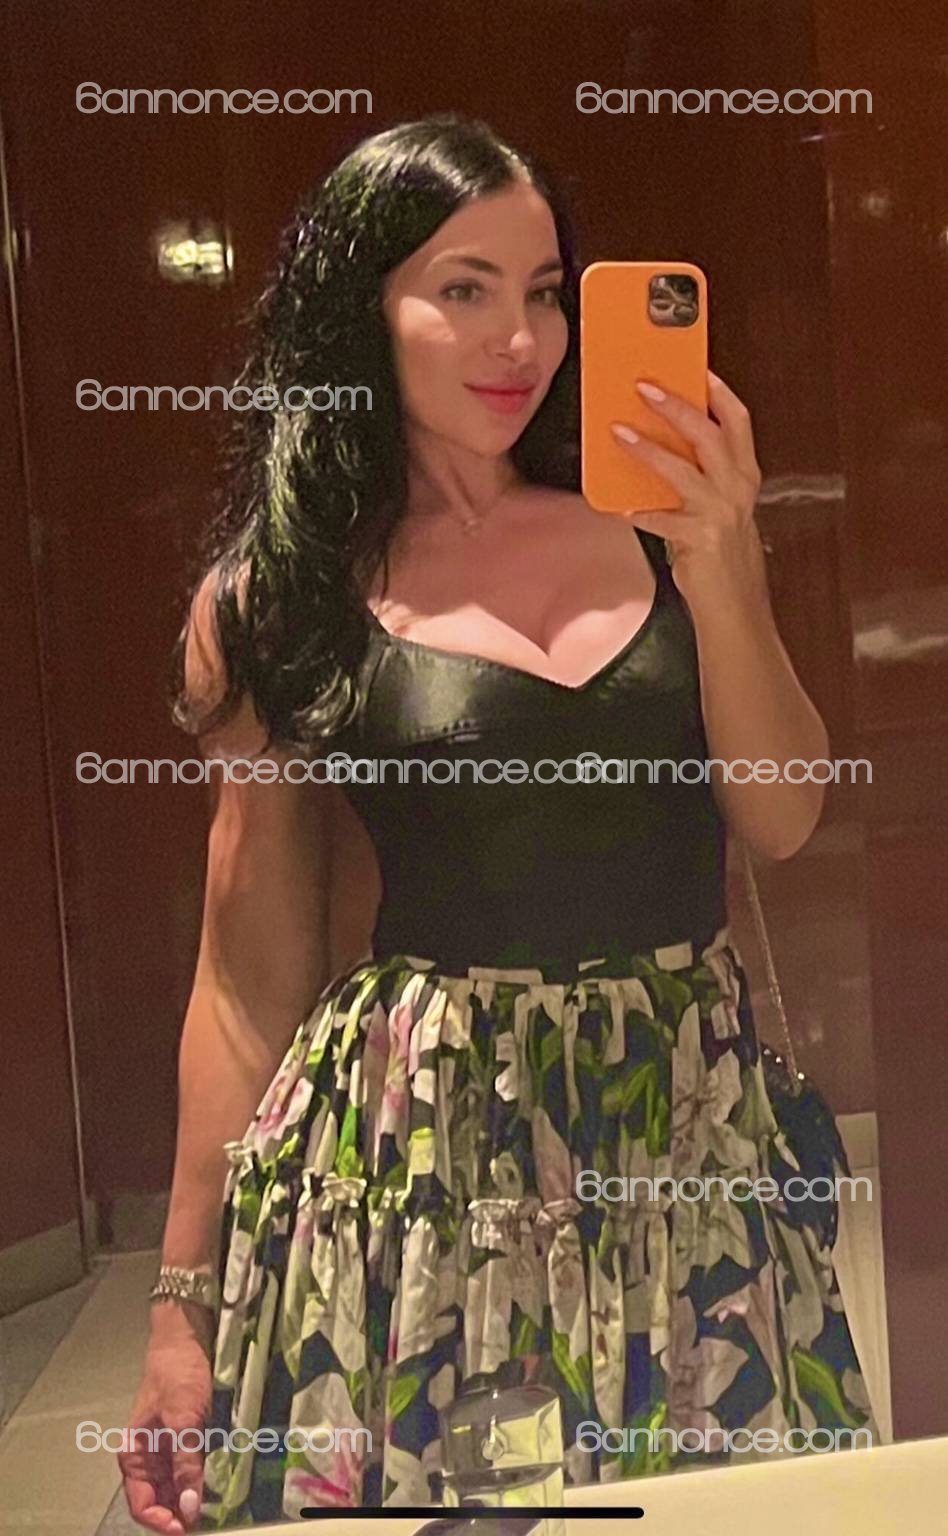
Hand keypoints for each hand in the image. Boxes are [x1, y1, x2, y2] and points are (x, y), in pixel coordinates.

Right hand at [118, 1311, 212, 1532]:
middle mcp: (149, 1459)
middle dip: (182, 1514)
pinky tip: (221, 1485)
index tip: (189, 1528)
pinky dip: (204, 1481)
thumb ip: (185, 1464)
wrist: (187, 1338)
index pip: (142, 1506)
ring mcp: (168, 1450)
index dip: (163, 1522)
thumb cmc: (178, 1375)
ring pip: (179, 1489)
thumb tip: (189, 1508)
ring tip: (218, 1506)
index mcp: (134, 1456)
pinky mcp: (188, 1440)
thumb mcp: (183, 1420)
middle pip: (162, 1502)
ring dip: (195, 1499)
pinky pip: (193, 1471)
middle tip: (210, 1520)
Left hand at [610, 371, 768, 614]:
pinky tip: (619, 508)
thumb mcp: (719, 506)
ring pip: (682, 471)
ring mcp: (720, 514)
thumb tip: (660, 445)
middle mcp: (736, 490)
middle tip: (644, 387)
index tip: (698, 368)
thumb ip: (699, 477)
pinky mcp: (700, 541)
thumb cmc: (721, 553)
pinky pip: (661, 521)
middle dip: (676, 407)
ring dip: (647, 449)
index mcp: (744, 476)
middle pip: (708, 435)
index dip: (719, 393)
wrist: (735, 605)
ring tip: (618, 433)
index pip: (738, 423)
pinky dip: (640, 513)